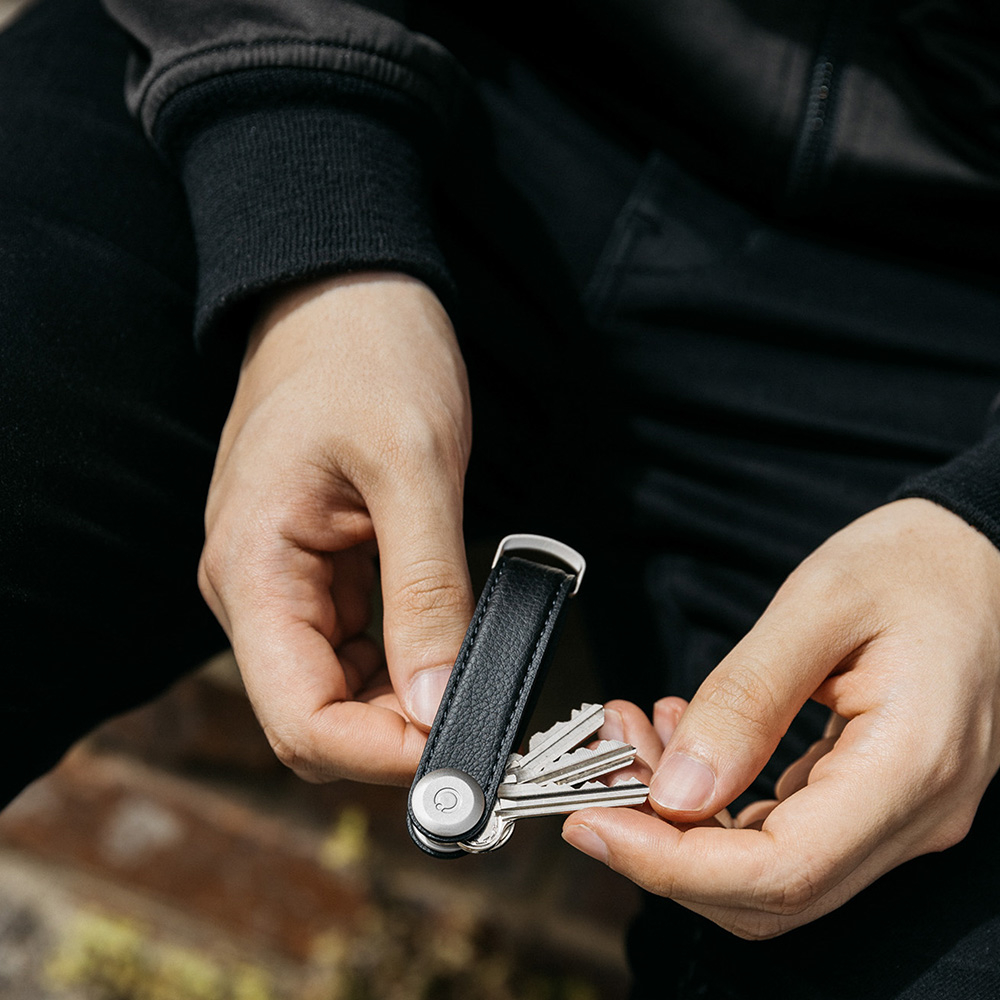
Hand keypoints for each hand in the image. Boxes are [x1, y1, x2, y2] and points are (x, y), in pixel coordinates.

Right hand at [198, 272, 473, 784]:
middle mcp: (257, 593)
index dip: (383, 756)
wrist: (344, 292)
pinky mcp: (320, 572)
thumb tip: (442, 708)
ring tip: (484, 680)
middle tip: (493, 725)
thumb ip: (429, 593)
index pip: (300, 720)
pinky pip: (359, 648)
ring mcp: (287, 585)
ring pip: (343, 692)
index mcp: (255, 572)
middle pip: (319, 720)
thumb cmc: (369, 354)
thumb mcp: (414, 468)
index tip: (468, 754)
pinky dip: (409, 663)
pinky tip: (456, 643)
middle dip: (402, 739)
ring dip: (410, 705)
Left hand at [563, 498, 999, 937]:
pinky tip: (682, 740)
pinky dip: (718, 800)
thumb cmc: (915, 565)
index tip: (595, 824)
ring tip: (632, 738)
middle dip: (665, 845)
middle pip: (770, 889)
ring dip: (683, 819)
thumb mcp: (818, 606)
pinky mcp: (874, 795)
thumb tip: (682, 787)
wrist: (978, 555)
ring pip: (769, 865)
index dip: (675, 867)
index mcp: (909, 766)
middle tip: (596, 777)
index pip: (782, 871)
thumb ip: (748, 698)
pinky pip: (785, 827)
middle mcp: (913, 812)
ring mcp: (897, 812)